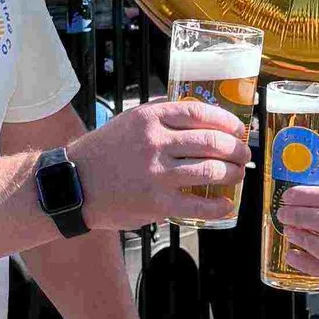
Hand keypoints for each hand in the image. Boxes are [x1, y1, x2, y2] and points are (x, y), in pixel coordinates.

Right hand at [74, 96, 247, 228]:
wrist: (74, 185)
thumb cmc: (103, 152)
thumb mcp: (128, 121)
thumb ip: (160, 115)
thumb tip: (198, 115)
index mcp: (149, 118)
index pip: (200, 113)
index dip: (227, 121)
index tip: (238, 128)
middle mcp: (155, 142)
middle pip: (212, 142)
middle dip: (236, 149)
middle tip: (243, 154)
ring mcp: (157, 174)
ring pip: (210, 171)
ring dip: (232, 174)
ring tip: (237, 175)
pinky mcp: (157, 203)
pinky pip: (199, 204)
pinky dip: (219, 205)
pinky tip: (227, 204)